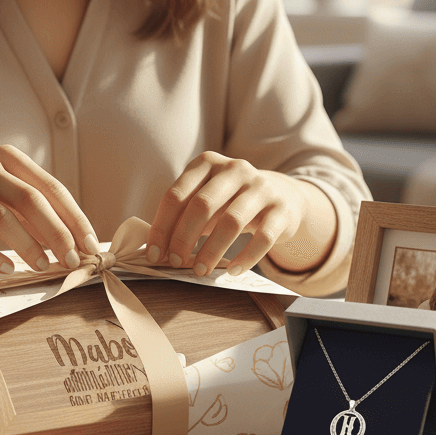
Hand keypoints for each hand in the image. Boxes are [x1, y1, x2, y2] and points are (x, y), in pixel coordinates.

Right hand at [0, 145, 96, 274]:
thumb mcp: (4, 193)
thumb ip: (36, 211)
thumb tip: (78, 244)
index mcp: (7, 157)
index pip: (51, 188)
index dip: (74, 219)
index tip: (91, 246)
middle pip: (29, 200)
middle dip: (57, 234)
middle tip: (72, 261)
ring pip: (1, 218)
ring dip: (28, 246)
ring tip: (43, 267)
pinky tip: (7, 269)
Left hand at [145, 151, 331, 277]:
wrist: (282, 196)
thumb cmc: (231, 202)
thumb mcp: (206, 201)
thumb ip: (182, 217)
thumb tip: (156, 250)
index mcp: (207, 163)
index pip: (176, 195)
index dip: (162, 227)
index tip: (154, 254)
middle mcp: (235, 169)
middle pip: (202, 205)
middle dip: (183, 238)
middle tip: (175, 263)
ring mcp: (261, 187)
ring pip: (231, 221)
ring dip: (211, 251)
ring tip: (200, 271)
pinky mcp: (281, 209)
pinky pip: (263, 237)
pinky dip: (246, 257)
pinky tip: (232, 271)